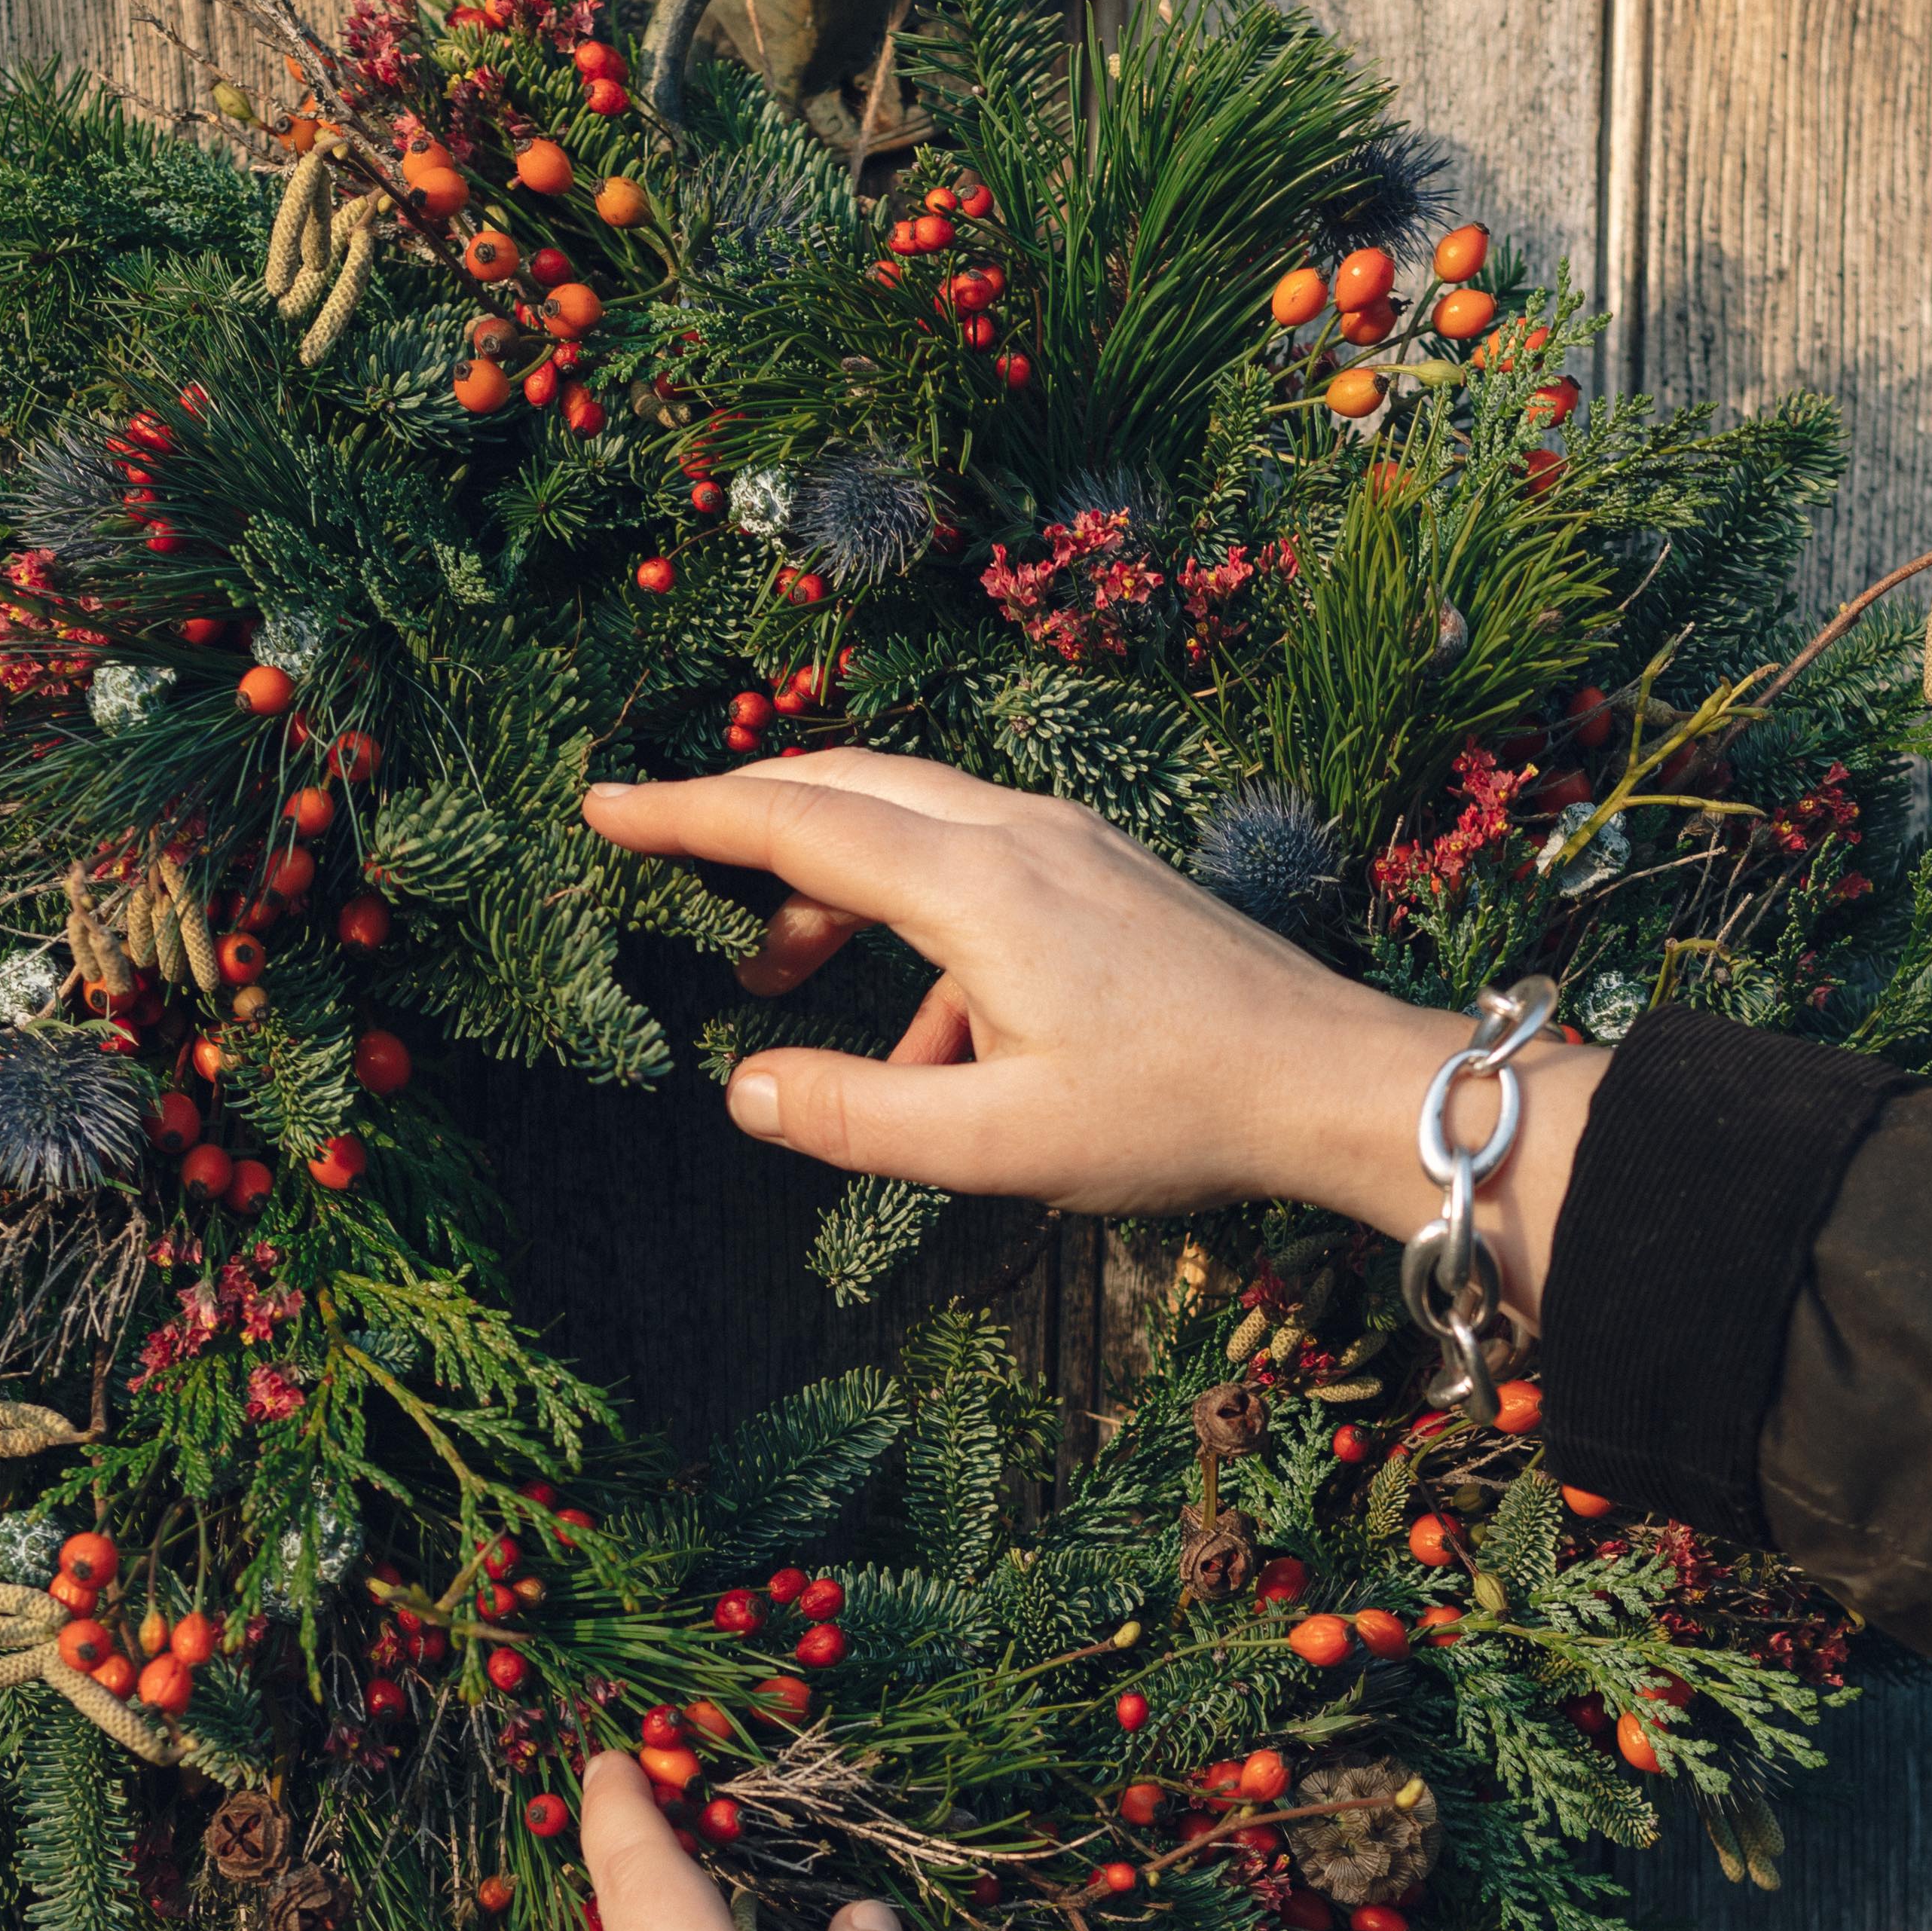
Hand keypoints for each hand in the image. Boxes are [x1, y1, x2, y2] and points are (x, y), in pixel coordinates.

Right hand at [582, 752, 1606, 1327]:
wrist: (1333, 1081)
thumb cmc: (1176, 1113)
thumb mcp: (999, 1142)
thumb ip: (857, 1117)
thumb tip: (743, 1089)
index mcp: (974, 884)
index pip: (793, 822)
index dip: (684, 813)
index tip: (599, 803)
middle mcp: (1016, 833)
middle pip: (845, 787)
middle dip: (743, 816)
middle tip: (657, 846)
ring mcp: (1068, 844)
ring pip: (910, 825)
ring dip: (829, 884)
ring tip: (775, 975)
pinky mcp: (1103, 874)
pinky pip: (975, 872)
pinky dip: (917, 934)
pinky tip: (924, 1053)